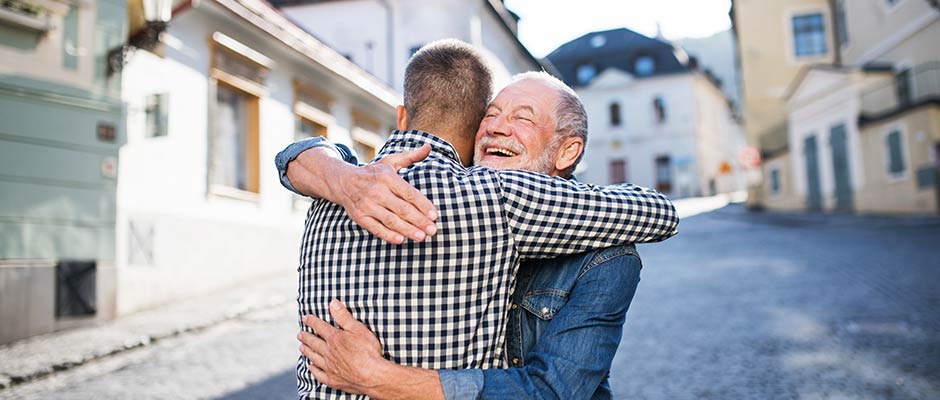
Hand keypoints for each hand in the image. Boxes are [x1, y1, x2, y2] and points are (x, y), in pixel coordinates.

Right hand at [293, 144, 438, 243]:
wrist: (343, 181)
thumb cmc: (373, 173)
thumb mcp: (390, 162)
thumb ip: (411, 157)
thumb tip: (429, 147)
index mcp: (387, 178)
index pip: (409, 193)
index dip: (423, 205)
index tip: (435, 215)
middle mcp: (377, 191)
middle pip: (402, 209)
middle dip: (419, 221)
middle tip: (433, 230)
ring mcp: (367, 205)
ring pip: (391, 220)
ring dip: (407, 230)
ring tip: (421, 237)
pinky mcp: (359, 217)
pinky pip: (375, 228)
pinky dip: (388, 235)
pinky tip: (401, 240)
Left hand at [299, 300, 386, 393]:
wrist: (372, 375)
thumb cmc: (368, 351)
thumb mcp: (358, 329)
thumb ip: (344, 316)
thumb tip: (333, 303)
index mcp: (334, 339)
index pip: (319, 327)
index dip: (311, 321)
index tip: (305, 318)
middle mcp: (328, 352)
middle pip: (313, 343)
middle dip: (306, 337)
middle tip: (299, 335)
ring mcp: (329, 367)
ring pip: (314, 357)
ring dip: (307, 351)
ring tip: (301, 348)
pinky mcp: (333, 379)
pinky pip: (319, 374)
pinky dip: (313, 370)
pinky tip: (311, 367)